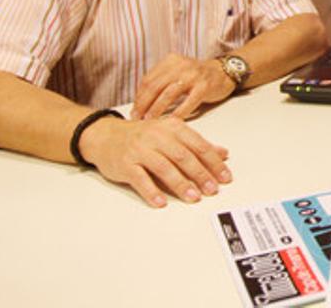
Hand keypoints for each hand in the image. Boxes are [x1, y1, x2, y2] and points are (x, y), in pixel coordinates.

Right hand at [78, 114, 231, 207]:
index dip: (213, 162)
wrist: (106, 135)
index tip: (225, 177)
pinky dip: (151, 191)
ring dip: (180, 184)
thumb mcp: (171, 134)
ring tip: (193, 197)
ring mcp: (140, 150)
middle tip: (212, 189)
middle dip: (200, 174)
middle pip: (183, 156)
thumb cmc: (142, 136)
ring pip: (164, 167)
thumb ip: (197, 144)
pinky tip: (161, 202)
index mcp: (172, 127)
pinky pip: (140, 179)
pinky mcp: (125, 164)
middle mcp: (157, 136)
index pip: (198, 145)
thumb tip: (223, 154)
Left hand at [131, 53, 234, 119]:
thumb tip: (140, 103)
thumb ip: (161, 82)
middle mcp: (181, 65)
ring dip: (157, 110)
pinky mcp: (205, 86)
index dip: (138, 97)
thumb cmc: (196, 76)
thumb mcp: (177, 71)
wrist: (223, 72)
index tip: (133, 111)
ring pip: (168, 94)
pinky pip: (188, 103)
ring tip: (150, 121)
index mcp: (170, 61)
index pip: (148, 80)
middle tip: (137, 118)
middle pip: (155, 86)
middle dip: (143, 105)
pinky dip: (178, 113)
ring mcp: (193, 75)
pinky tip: (171, 122)